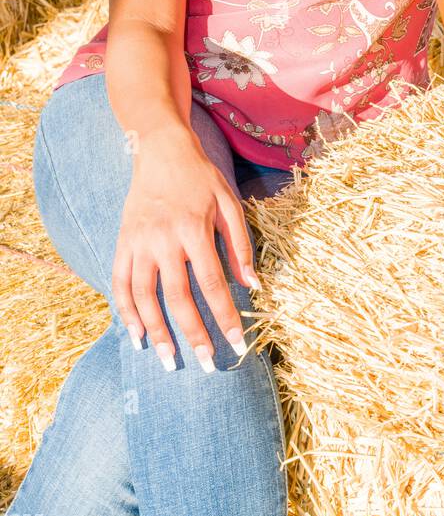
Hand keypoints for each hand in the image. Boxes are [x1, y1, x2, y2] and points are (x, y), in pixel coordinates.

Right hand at [112, 123, 259, 372]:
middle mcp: (164, 239)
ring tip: (169, 360)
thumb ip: (240, 244)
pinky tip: (136, 336)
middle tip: (205, 365)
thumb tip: (253, 285)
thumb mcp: (229, 202)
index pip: (213, 284)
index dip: (225, 317)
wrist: (161, 150)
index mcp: (195, 230)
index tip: (236, 345)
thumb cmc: (201, 178)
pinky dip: (126, 312)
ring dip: (156, 332)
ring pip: (144, 297)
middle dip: (193, 335)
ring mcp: (139, 242)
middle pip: (178, 298)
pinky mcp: (122, 242)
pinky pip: (120, 283)